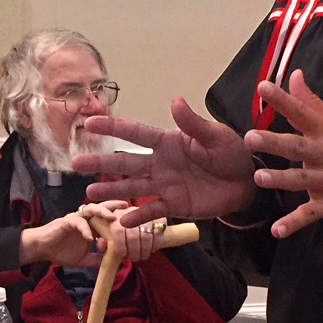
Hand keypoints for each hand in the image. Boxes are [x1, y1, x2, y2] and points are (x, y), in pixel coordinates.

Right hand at [19, 200, 127, 266]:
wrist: (41, 250)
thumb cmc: (61, 251)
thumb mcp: (83, 259)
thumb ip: (97, 259)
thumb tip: (114, 262)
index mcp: (91, 226)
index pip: (107, 218)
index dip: (118, 219)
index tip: (131, 222)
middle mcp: (85, 219)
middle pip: (101, 208)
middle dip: (114, 206)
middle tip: (127, 205)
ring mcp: (76, 218)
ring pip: (91, 209)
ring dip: (102, 213)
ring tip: (112, 219)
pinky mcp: (66, 221)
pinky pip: (77, 222)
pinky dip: (85, 229)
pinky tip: (90, 239)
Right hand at [71, 97, 257, 227]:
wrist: (247, 184)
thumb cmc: (231, 153)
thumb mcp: (216, 136)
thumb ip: (193, 124)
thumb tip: (174, 102)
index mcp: (167, 142)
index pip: (135, 133)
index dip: (113, 127)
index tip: (89, 122)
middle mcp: (160, 163)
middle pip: (125, 162)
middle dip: (101, 162)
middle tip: (75, 163)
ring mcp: (165, 185)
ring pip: (132, 186)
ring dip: (112, 189)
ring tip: (90, 192)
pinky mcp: (174, 205)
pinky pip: (152, 210)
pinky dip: (138, 216)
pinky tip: (122, 221)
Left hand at [93, 204, 167, 261]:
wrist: (135, 220)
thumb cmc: (116, 232)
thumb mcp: (105, 234)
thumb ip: (102, 241)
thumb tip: (102, 245)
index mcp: (115, 214)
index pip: (118, 230)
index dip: (120, 245)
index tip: (122, 254)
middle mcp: (130, 211)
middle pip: (133, 235)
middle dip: (133, 251)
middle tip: (134, 258)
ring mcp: (145, 213)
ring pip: (146, 235)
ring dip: (144, 250)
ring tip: (142, 256)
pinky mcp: (158, 216)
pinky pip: (158, 233)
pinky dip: (155, 244)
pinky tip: (151, 250)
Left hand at [248, 72, 322, 238]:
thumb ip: (312, 102)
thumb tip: (294, 75)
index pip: (301, 112)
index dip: (283, 99)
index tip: (263, 87)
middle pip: (296, 147)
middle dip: (274, 142)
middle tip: (251, 137)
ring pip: (300, 180)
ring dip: (280, 180)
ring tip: (259, 178)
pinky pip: (309, 215)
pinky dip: (293, 224)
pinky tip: (276, 230)